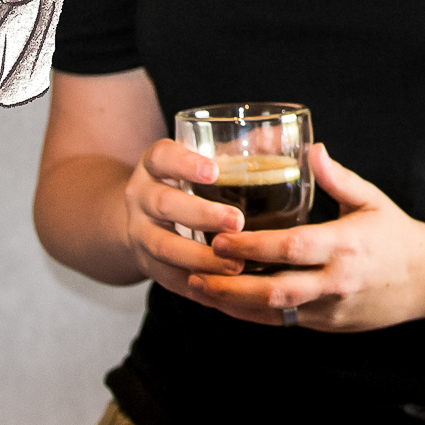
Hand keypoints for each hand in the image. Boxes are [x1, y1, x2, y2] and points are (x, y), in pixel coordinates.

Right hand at [122, 138, 247, 301]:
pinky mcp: (147, 266)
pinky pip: (169, 279)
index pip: (162, 157)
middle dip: (200, 214)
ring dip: (200, 258)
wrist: (144, 218)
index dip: (184, 163)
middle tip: (237, 222)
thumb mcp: (203, 159)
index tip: (213, 171)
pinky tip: (225, 291)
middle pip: (164, 204)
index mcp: (155, 165)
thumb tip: (284, 132)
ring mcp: (140, 233)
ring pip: (164, 246)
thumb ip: (239, 149)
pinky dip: (197, 287)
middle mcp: (141, 197)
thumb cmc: (190, 183)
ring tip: (236, 264)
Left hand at [188, 143, 424, 331]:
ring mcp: (333, 309)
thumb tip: (312, 149)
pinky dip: (254, 316)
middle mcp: (337, 281)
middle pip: (276, 290)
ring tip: (199, 291)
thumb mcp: (371, 199)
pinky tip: (227, 305)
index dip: (252, 247)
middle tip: (196, 271)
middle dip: (232, 286)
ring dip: (234, 306)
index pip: (292, 248)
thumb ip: (337, 178)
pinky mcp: (331, 326)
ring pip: (276, 314)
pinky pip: (286, 323)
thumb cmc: (397, 233)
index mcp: (345, 245)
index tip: (219, 239)